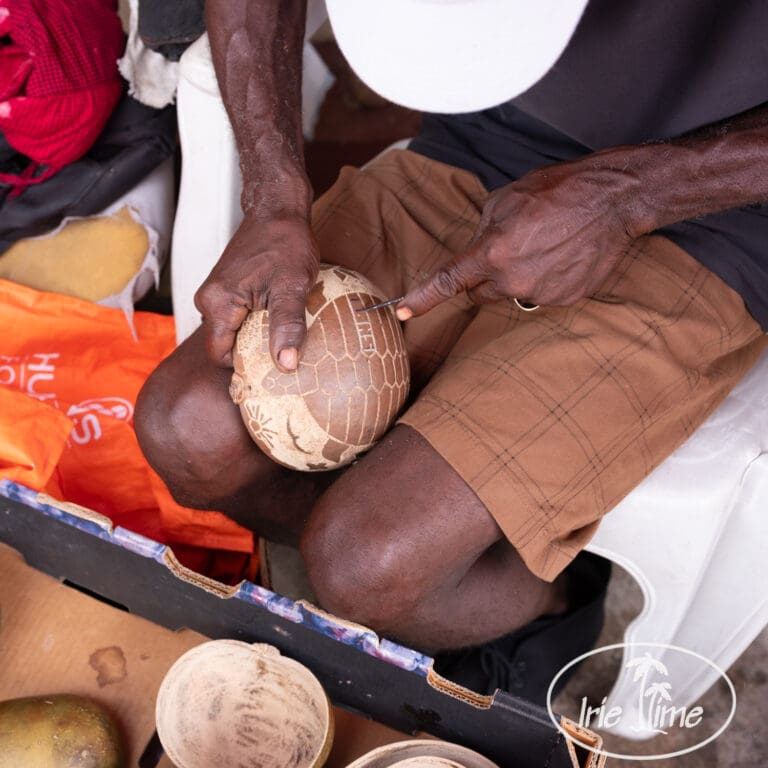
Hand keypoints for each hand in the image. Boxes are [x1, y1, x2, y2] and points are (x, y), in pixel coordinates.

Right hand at [194, 213, 318, 370]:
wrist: (278, 209)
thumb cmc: (286, 242)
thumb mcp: (293, 286)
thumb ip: (287, 325)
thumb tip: (286, 363)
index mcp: (217, 303)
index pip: (220, 356)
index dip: (246, 367)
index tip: (273, 370)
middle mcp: (208, 300)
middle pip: (226, 346)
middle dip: (253, 354)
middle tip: (285, 355)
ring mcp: (215, 294)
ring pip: (232, 333)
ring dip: (256, 338)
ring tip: (284, 335)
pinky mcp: (225, 289)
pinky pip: (236, 319)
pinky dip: (256, 324)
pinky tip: (278, 320)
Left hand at [397, 156, 640, 317]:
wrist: (613, 199)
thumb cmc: (558, 190)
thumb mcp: (506, 198)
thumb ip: (483, 229)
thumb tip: (477, 248)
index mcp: (492, 252)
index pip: (448, 281)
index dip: (422, 298)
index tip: (402, 311)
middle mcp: (513, 280)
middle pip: (480, 293)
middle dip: (484, 277)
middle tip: (509, 248)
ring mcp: (540, 293)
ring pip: (512, 294)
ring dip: (518, 277)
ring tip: (546, 245)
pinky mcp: (565, 299)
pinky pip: (542, 294)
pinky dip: (546, 279)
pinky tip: (563, 255)